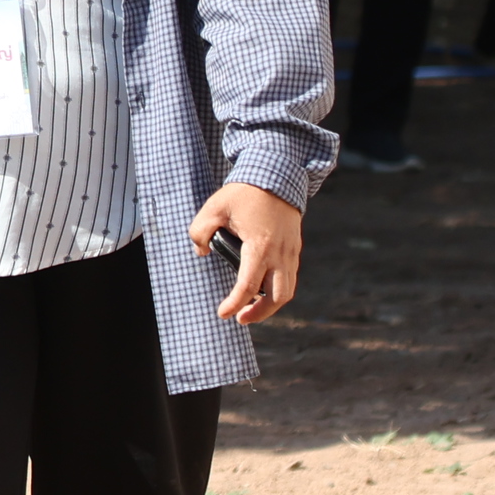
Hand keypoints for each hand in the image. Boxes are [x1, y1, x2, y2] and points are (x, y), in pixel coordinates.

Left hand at [188, 183, 303, 323]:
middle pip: (278, 296)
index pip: (249, 285)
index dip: (235, 303)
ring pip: (288, 289)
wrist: (277, 175)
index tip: (223, 313)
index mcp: (260, 246)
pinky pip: (290, 277)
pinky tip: (261, 289)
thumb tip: (201, 252)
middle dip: (260, 313)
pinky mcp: (294, 248)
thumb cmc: (245, 192)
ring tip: (251, 308)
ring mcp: (291, 252)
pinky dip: (277, 289)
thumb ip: (200, 232)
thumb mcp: (214, 207)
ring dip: (271, 304)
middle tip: (241, 318)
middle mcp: (280, 253)